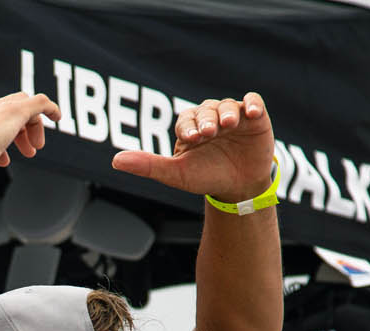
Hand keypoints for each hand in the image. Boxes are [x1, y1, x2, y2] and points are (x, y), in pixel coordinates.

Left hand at [111, 93, 274, 202]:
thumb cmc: (204, 177)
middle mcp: (210, 117)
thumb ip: (148, 165)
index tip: (192, 138)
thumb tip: (115, 161)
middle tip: (208, 133)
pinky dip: (252, 104)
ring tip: (228, 124)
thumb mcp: (176, 174)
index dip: (188, 126)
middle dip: (207, 120)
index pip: (186, 119)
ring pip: (228, 105)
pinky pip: (253, 102)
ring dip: (227, 113)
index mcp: (189, 126)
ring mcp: (233, 116)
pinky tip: (252, 112)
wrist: (237, 188)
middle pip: (206, 110)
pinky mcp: (255, 117)